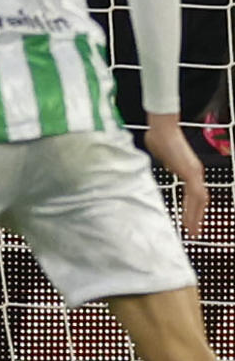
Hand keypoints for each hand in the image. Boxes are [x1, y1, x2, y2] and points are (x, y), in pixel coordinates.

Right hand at [145, 113, 207, 237]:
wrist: (162, 128)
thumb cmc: (160, 136)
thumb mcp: (162, 155)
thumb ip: (166, 163)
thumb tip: (166, 167)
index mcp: (189, 169)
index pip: (194, 193)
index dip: (193, 207)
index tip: (189, 219)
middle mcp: (196, 172)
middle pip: (200, 200)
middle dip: (197, 217)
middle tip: (194, 232)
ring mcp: (195, 172)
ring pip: (200, 201)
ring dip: (196, 217)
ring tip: (192, 231)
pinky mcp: (192, 173)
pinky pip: (195, 196)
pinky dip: (193, 210)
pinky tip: (189, 220)